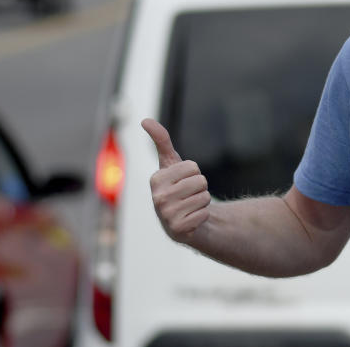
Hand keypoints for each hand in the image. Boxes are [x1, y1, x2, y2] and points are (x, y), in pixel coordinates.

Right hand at [142, 118, 210, 242]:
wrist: (183, 221)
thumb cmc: (177, 188)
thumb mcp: (170, 163)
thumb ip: (161, 140)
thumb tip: (145, 120)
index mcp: (156, 179)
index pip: (193, 166)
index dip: (194, 173)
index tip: (183, 181)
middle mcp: (158, 198)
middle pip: (200, 181)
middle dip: (200, 187)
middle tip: (188, 196)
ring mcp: (166, 215)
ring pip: (204, 197)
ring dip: (202, 202)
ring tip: (190, 206)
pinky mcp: (178, 230)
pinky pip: (204, 214)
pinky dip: (203, 216)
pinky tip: (192, 219)